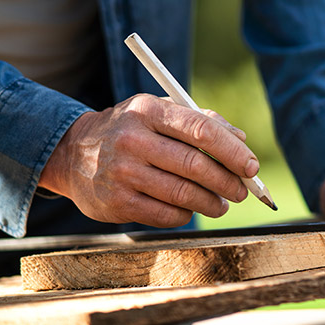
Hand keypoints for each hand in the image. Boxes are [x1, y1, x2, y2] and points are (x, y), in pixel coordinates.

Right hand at [39, 94, 256, 227]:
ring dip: (211, 202)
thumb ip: (201, 121)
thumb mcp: (159, 111)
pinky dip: (186, 214)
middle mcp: (133, 140)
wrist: (72, 153)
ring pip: (183, 194)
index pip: (201, 130)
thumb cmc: (131, 129)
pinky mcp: (116, 203)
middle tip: (241, 190)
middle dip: (227, 181)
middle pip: (195, 165)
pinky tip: (191, 209)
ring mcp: (122, 173)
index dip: (232, 151)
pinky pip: (165, 214)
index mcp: (148, 110)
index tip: (251, 166)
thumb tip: (241, 140)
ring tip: (222, 203)